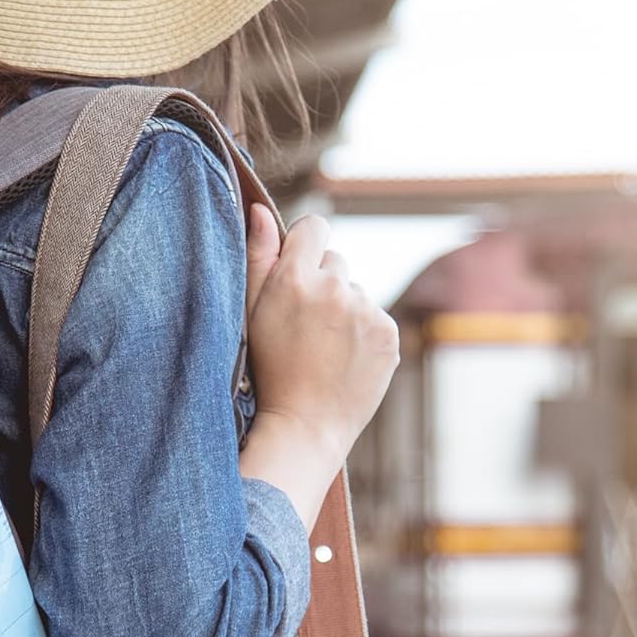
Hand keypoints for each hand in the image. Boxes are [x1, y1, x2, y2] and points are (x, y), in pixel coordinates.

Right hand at [243, 203, 399, 466]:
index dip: (303, 247)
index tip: (295, 274)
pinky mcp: (388, 333)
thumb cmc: (267, 373)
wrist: (304, 427)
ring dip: (341, 310)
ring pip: (354, 292)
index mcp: (294, 279)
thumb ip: (256, 258)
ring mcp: (365, 311)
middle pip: (335, 261)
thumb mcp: (249, 315)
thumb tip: (260, 210)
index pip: (313, 227)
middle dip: (321, 284)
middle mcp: (334, 288)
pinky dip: (361, 333)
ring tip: (321, 349)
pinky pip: (374, 316)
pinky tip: (342, 359)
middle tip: (303, 327)